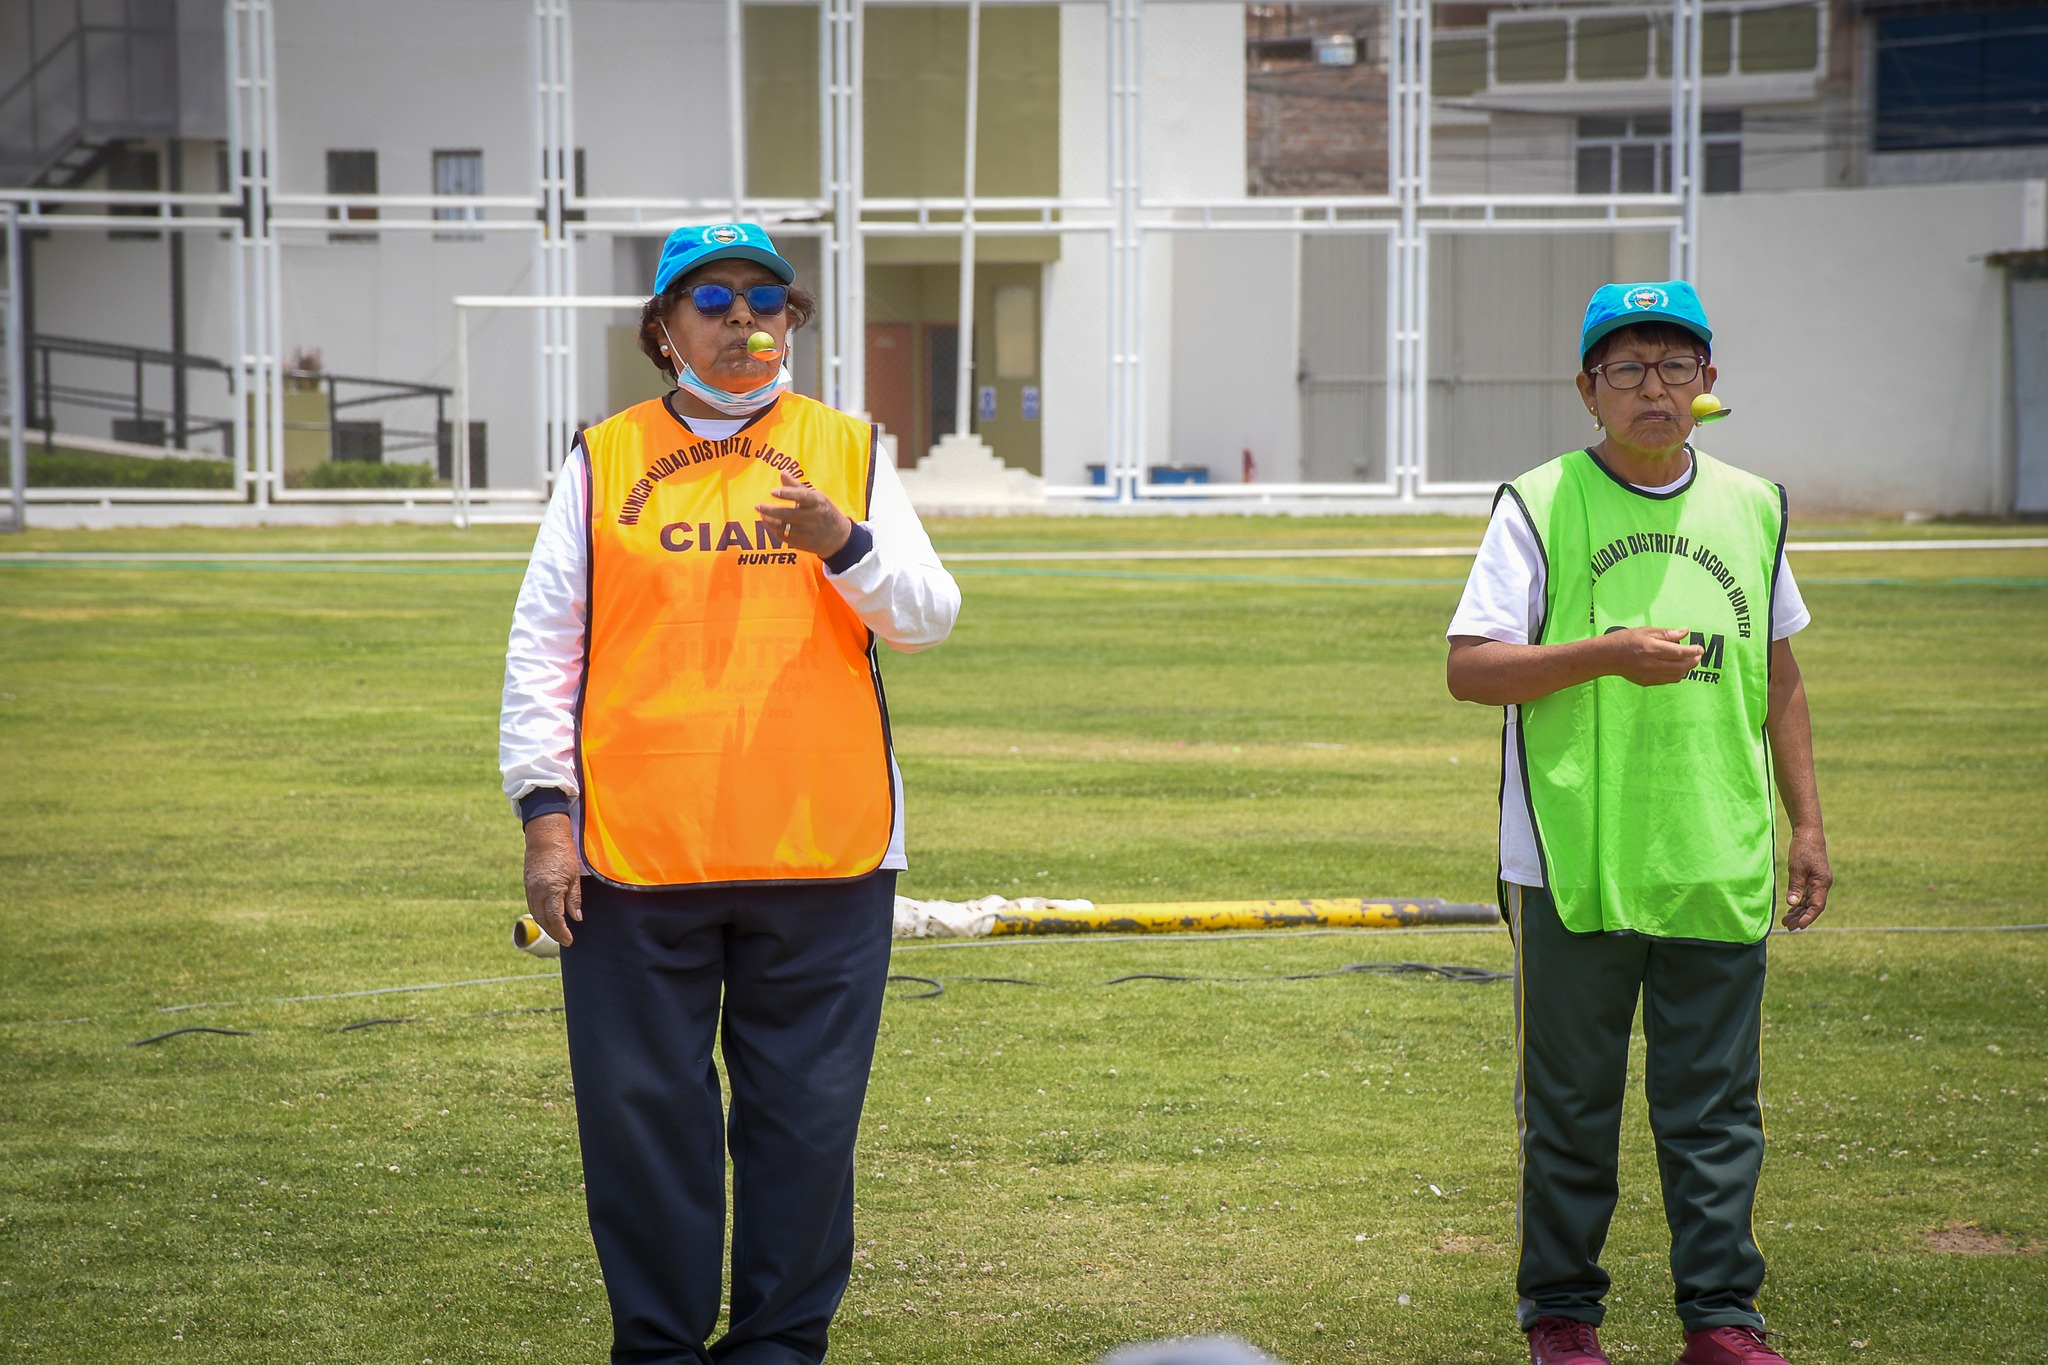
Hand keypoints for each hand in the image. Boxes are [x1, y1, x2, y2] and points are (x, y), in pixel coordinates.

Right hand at [523, 812, 581, 947]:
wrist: (545, 836)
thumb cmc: (564, 854)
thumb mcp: (574, 877)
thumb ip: (574, 899)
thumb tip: (576, 918)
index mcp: (551, 890)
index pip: (554, 918)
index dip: (562, 932)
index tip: (569, 940)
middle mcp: (537, 892)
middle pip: (543, 920)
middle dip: (554, 932)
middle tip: (565, 939)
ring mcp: (530, 889)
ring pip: (536, 914)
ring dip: (546, 925)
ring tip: (558, 932)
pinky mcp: (527, 885)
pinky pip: (532, 905)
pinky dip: (540, 915)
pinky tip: (548, 918)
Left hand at [755, 473, 852, 557]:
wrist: (838, 537)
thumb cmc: (824, 511)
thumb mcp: (815, 497)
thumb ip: (796, 486)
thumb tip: (782, 472)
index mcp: (817, 502)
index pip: (801, 497)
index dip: (787, 494)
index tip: (773, 491)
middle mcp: (812, 517)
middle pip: (787, 514)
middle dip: (770, 510)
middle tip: (758, 506)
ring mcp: (807, 532)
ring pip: (783, 527)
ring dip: (769, 521)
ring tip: (762, 515)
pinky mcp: (802, 543)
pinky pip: (783, 537)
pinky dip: (774, 530)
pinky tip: (770, 524)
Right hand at [1604, 627, 1703, 685]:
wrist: (1606, 656)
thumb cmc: (1625, 640)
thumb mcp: (1646, 631)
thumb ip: (1667, 634)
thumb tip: (1685, 632)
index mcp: (1651, 648)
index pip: (1679, 652)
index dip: (1693, 651)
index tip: (1700, 648)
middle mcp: (1651, 664)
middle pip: (1680, 666)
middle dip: (1693, 661)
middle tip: (1697, 655)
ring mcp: (1649, 675)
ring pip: (1676, 676)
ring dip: (1685, 669)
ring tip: (1688, 661)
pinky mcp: (1646, 682)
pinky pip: (1667, 680)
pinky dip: (1675, 675)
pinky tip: (1675, 667)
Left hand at [1781, 826, 1831, 930]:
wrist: (1809, 834)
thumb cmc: (1803, 849)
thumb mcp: (1796, 868)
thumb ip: (1795, 886)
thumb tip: (1791, 903)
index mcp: (1822, 883)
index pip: (1817, 906)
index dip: (1808, 917)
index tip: (1798, 926)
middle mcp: (1822, 885)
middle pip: (1813, 907)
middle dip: (1801, 918)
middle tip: (1787, 926)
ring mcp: (1818, 882)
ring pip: (1809, 902)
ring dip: (1799, 912)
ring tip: (1786, 921)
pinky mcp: (1813, 879)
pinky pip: (1807, 895)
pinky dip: (1799, 903)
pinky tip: (1790, 909)